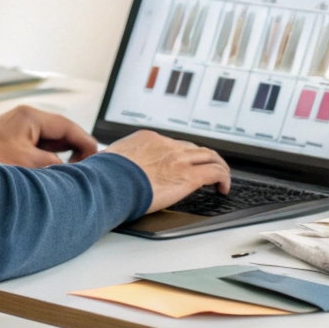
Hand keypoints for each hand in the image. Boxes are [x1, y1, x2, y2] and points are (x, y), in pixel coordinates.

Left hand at [0, 105, 98, 167]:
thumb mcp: (27, 163)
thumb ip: (54, 164)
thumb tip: (70, 169)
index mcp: (31, 117)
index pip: (68, 127)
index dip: (85, 143)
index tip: (96, 158)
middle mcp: (26, 118)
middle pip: (61, 131)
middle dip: (75, 149)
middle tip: (85, 168)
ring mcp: (19, 127)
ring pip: (50, 139)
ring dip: (61, 154)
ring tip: (70, 172)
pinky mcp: (13, 139)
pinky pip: (39, 145)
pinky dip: (48, 156)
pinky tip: (52, 170)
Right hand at [103, 130, 230, 212]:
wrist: (109, 184)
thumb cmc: (105, 177)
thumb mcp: (111, 161)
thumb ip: (120, 163)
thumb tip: (112, 171)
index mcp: (148, 139)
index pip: (172, 144)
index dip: (182, 155)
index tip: (183, 164)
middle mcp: (166, 145)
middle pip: (194, 148)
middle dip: (203, 158)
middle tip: (208, 168)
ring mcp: (179, 159)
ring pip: (210, 156)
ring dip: (219, 166)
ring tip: (222, 177)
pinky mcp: (188, 176)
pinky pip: (215, 173)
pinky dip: (223, 178)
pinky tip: (223, 188)